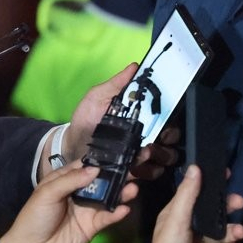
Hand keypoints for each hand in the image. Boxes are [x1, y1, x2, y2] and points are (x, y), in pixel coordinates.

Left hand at [0, 162, 137, 242]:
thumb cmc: (35, 216)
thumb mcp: (48, 193)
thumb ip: (71, 180)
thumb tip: (96, 169)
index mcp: (67, 179)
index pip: (88, 165)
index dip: (104, 159)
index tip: (123, 153)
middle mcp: (80, 191)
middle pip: (103, 180)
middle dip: (120, 174)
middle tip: (137, 167)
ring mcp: (88, 209)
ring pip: (109, 198)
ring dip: (122, 192)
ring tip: (133, 188)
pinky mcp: (93, 226)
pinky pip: (107, 217)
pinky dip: (117, 213)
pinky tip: (125, 209)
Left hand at [60, 63, 179, 180]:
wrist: (71, 146)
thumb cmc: (86, 120)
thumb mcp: (97, 97)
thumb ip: (115, 84)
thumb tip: (134, 67)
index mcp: (142, 118)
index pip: (167, 119)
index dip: (171, 123)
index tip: (164, 124)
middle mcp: (146, 137)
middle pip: (172, 141)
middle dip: (167, 142)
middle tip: (153, 142)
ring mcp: (140, 157)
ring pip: (164, 160)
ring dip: (156, 157)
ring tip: (141, 155)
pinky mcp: (132, 172)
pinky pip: (149, 175)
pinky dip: (145, 173)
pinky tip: (133, 170)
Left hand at [134, 164, 242, 242]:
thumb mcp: (176, 220)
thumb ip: (187, 195)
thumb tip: (195, 167)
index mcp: (178, 214)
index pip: (197, 194)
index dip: (211, 185)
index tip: (227, 175)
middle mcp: (190, 228)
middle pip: (213, 213)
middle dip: (228, 208)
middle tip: (241, 204)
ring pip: (222, 233)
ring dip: (232, 231)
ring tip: (240, 233)